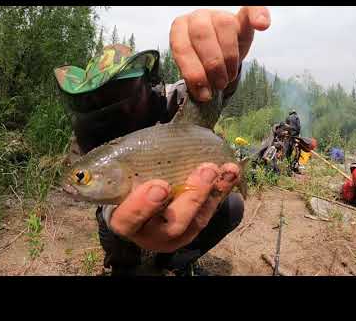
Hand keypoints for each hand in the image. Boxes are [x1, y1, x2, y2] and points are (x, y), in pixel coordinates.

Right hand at [109, 163, 239, 252]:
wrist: (139, 200)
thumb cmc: (127, 182)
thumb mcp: (123, 172)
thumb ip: (133, 160)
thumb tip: (168, 120)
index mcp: (124, 220)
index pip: (128, 219)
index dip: (144, 205)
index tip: (161, 186)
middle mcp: (149, 234)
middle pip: (172, 226)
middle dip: (192, 198)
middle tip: (205, 171)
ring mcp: (174, 236)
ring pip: (196, 222)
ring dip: (212, 193)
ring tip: (226, 169)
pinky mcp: (192, 230)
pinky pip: (209, 214)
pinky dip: (221, 192)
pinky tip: (231, 173)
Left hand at [169, 6, 270, 101]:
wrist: (218, 53)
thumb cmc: (202, 62)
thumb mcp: (195, 71)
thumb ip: (196, 80)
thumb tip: (204, 95)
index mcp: (179, 30)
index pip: (181, 48)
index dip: (192, 72)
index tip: (203, 93)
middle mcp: (197, 18)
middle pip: (202, 34)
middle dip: (211, 65)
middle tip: (219, 85)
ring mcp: (219, 15)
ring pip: (224, 26)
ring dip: (229, 56)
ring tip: (229, 76)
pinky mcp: (240, 17)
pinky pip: (250, 9)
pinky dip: (258, 15)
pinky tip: (263, 25)